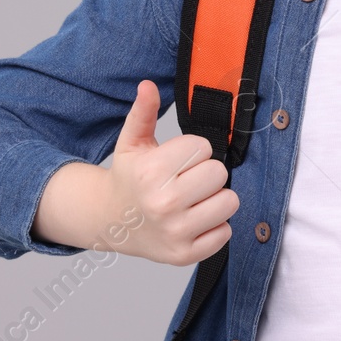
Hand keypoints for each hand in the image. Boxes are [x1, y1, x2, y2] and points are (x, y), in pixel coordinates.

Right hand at [105, 79, 239, 265]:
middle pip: (219, 174)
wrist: (111, 222)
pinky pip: (226, 233)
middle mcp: (163, 204)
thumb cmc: (129, 178)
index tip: (178, 160)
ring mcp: (175, 232)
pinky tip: (194, 220)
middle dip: (207, 173)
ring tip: (193, 200)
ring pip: (229, 202)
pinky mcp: (185, 255)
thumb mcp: (132, 143)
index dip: (194, 151)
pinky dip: (215, 226)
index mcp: (151, 172)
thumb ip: (144, 113)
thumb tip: (148, 86)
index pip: (204, 148)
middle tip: (187, 180)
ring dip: (215, 199)